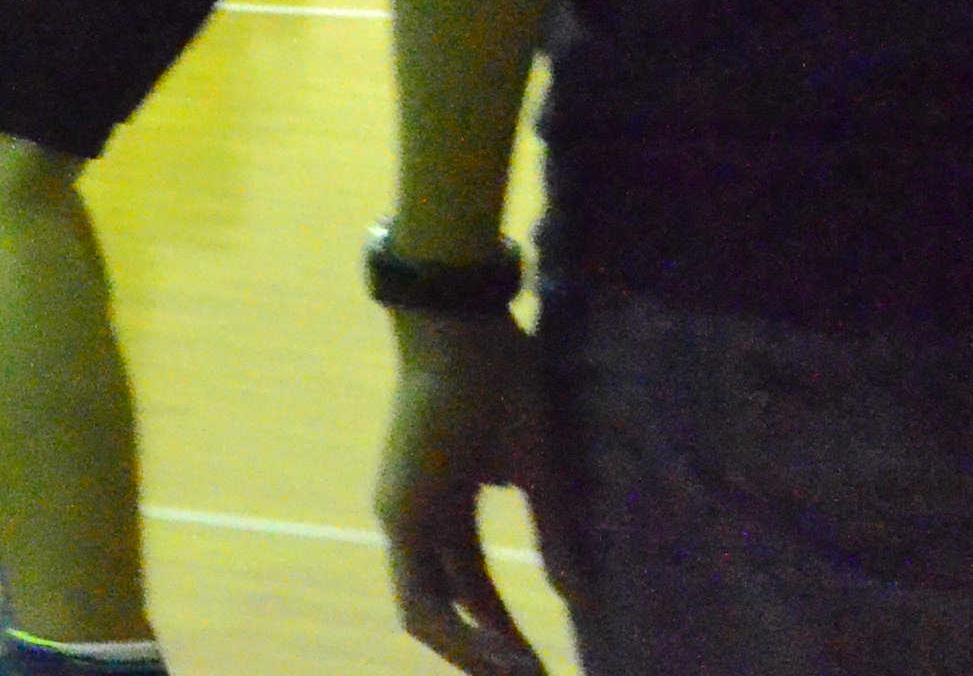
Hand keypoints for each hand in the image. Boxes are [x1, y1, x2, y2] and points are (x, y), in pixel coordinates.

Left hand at [380, 317, 573, 675]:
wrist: (464, 329)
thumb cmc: (503, 384)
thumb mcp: (539, 474)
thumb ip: (552, 534)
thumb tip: (571, 596)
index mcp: (444, 509)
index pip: (469, 591)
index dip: (503, 633)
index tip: (543, 665)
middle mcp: (414, 520)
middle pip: (446, 611)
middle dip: (488, 656)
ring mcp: (401, 518)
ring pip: (426, 615)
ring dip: (473, 656)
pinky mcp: (400, 514)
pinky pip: (420, 598)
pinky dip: (458, 635)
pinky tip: (503, 658)